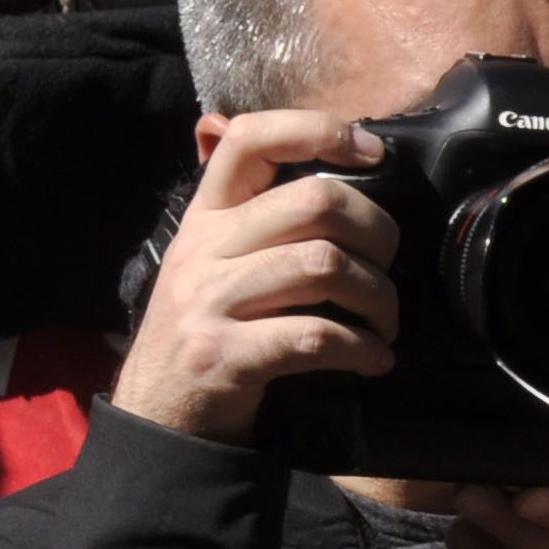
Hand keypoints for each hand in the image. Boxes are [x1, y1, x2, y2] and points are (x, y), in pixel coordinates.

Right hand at [109, 110, 402, 443]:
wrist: (159, 417)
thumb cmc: (210, 332)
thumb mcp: (218, 263)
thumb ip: (262, 217)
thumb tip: (335, 162)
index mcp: (207, 216)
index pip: (250, 138)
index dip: (318, 130)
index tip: (371, 151)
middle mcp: (203, 249)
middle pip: (314, 200)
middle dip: (378, 232)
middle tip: (389, 267)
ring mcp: (208, 301)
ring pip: (324, 264)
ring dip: (378, 297)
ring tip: (385, 323)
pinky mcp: (223, 355)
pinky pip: (314, 335)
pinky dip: (361, 348)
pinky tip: (373, 359)